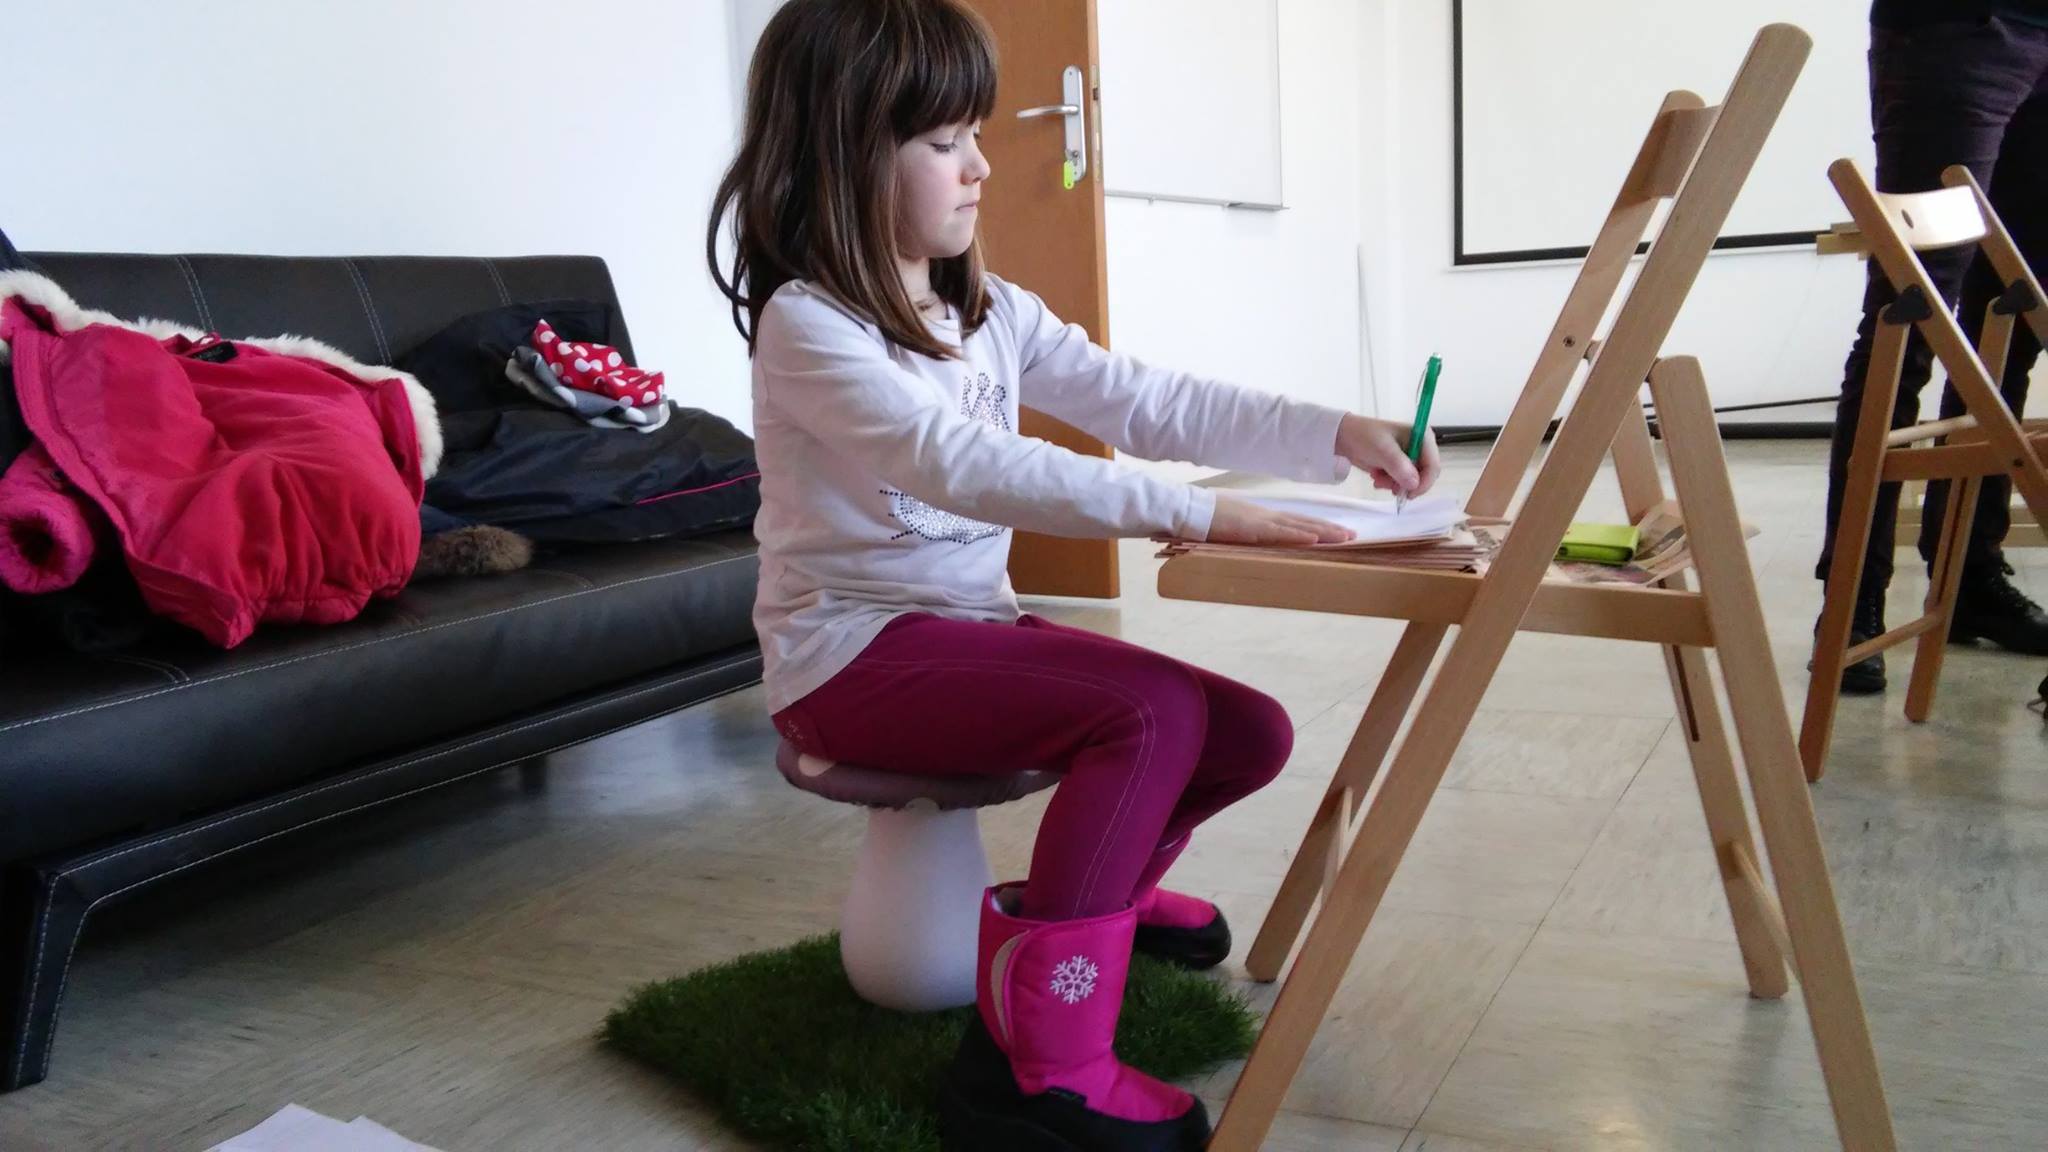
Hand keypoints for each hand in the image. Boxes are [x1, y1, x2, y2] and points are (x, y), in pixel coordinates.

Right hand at [1206, 492, 1354, 545]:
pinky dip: (1299, 536)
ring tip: (1344, 537)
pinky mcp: (1253, 529)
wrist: (1192, 510)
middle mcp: (1268, 517)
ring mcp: (1262, 522)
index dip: (1319, 527)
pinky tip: (1315, 539)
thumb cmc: (1208, 519)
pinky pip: (1280, 534)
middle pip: (1305, 523)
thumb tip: (1260, 539)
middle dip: (1330, 529)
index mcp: (1264, 517)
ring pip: (1299, 527)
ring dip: (1323, 532)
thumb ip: (1250, 532)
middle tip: (1353, 535)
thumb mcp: (1234, 526)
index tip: (1338, 531)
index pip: (1297, 522)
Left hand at [1335, 413, 1440, 498]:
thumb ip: (1399, 467)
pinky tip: (1377, 477)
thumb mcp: (1382, 450)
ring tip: (1377, 478)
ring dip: (1393, 484)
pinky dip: (1389, 483)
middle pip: (1425, 476)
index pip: (1433, 465)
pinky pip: (1402, 482)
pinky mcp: (1401, 466)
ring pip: (1412, 482)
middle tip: (1387, 485)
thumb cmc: (1364, 437)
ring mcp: (1410, 457)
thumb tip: (1414, 484)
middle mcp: (1421, 447)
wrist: (1345, 437)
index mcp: (1423, 437)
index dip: (1424, 482)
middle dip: (1405, 483)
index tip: (1409, 494)